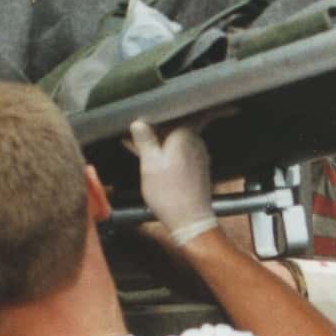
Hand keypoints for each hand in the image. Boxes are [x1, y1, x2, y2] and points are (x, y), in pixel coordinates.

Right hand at [125, 119, 214, 233]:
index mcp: (183, 134)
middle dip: (155, 131)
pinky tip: (153, 161)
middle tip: (136, 135)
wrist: (190, 220)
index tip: (140, 122)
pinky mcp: (198, 167)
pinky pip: (180, 153)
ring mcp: (199, 154)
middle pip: (173, 126)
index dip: (153, 117)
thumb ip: (145, 140)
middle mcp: (195, 141)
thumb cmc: (170, 195)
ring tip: (139, 148)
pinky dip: (167, 154)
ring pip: (175, 141)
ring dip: (159, 143)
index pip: (170, 114)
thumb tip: (138, 123)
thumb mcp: (149, 165)